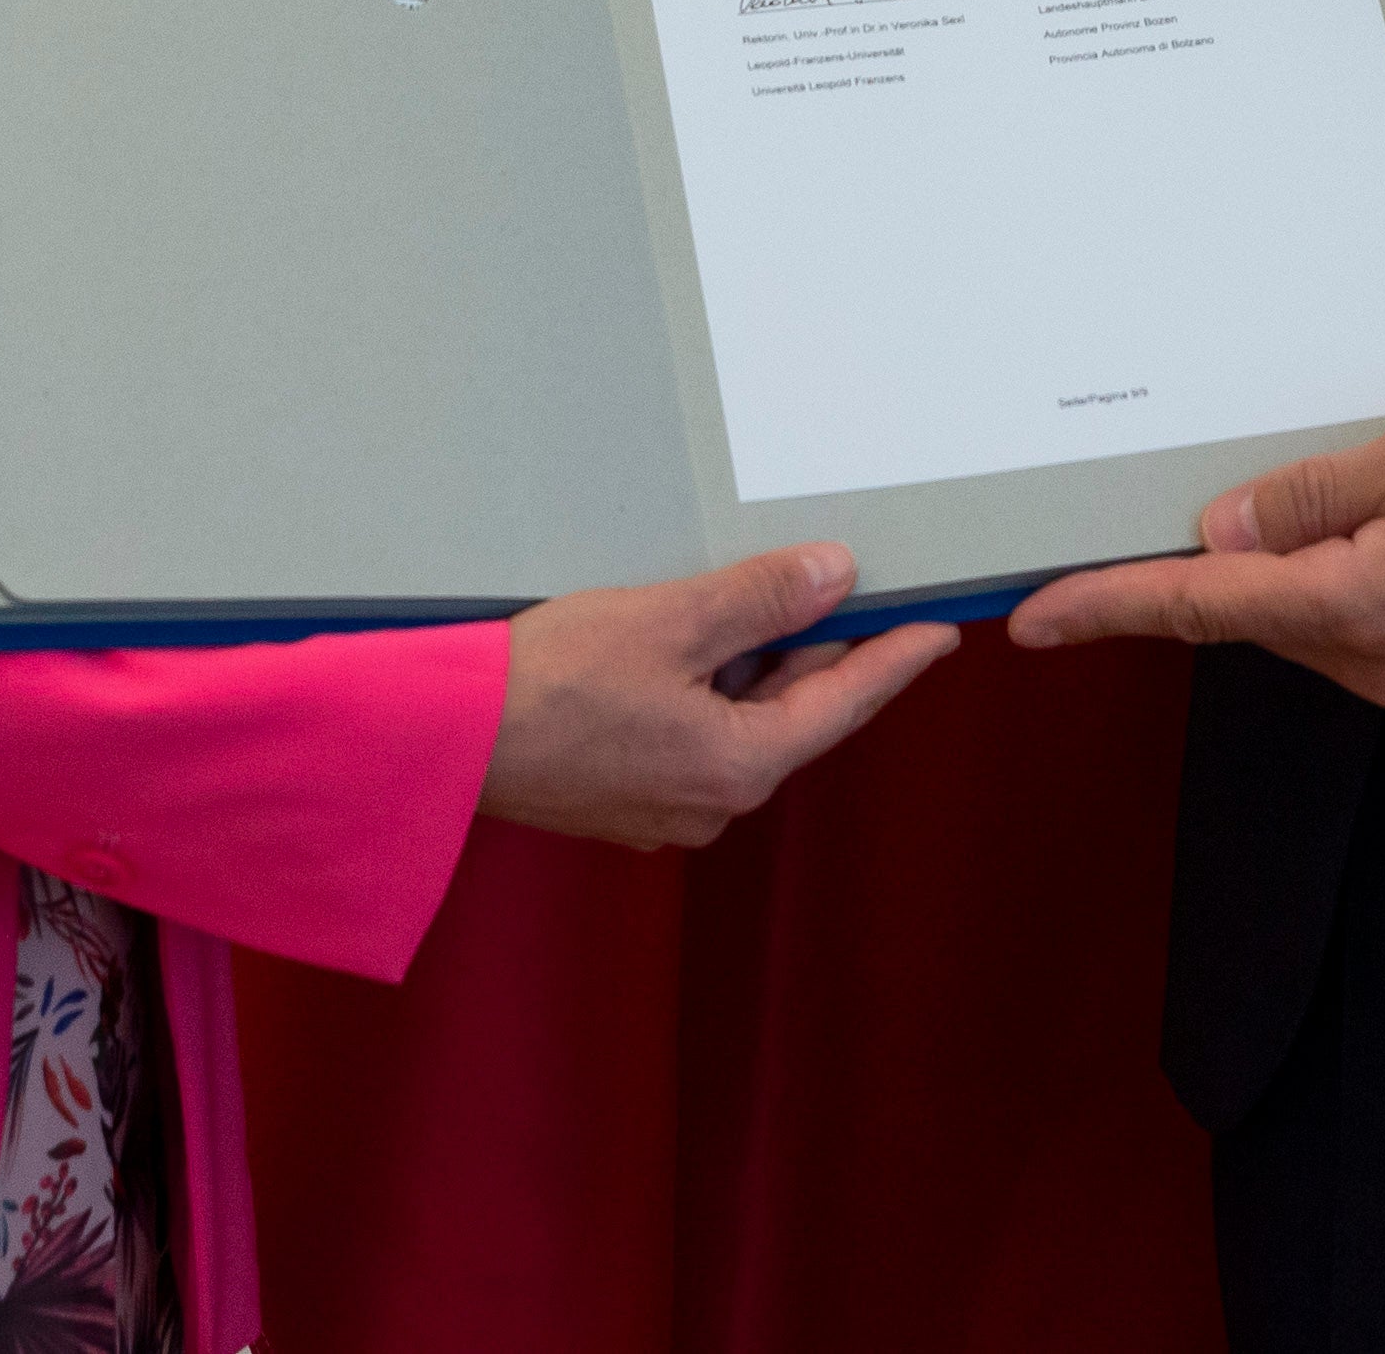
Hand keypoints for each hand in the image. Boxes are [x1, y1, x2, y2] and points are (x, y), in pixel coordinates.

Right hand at [480, 544, 955, 847]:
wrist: (443, 739)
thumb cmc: (546, 682)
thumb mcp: (669, 620)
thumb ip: (760, 600)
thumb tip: (833, 577)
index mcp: (738, 765)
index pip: (844, 703)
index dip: (896, 659)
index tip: (941, 633)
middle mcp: (713, 802)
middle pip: (791, 712)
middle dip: (806, 648)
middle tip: (822, 584)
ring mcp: (667, 807)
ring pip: (738, 721)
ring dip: (745, 665)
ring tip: (726, 603)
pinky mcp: (626, 797)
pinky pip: (692, 735)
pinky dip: (700, 688)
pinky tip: (673, 643)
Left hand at [1005, 386, 1384, 714]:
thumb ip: (1317, 495)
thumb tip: (1224, 532)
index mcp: (1366, 608)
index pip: (1204, 609)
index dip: (1109, 608)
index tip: (1032, 619)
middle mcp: (1382, 662)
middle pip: (1247, 617)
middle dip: (1185, 575)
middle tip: (1124, 521)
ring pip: (1299, 620)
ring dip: (1264, 573)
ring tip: (1262, 500)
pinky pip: (1349, 622)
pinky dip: (1319, 580)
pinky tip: (1333, 530)